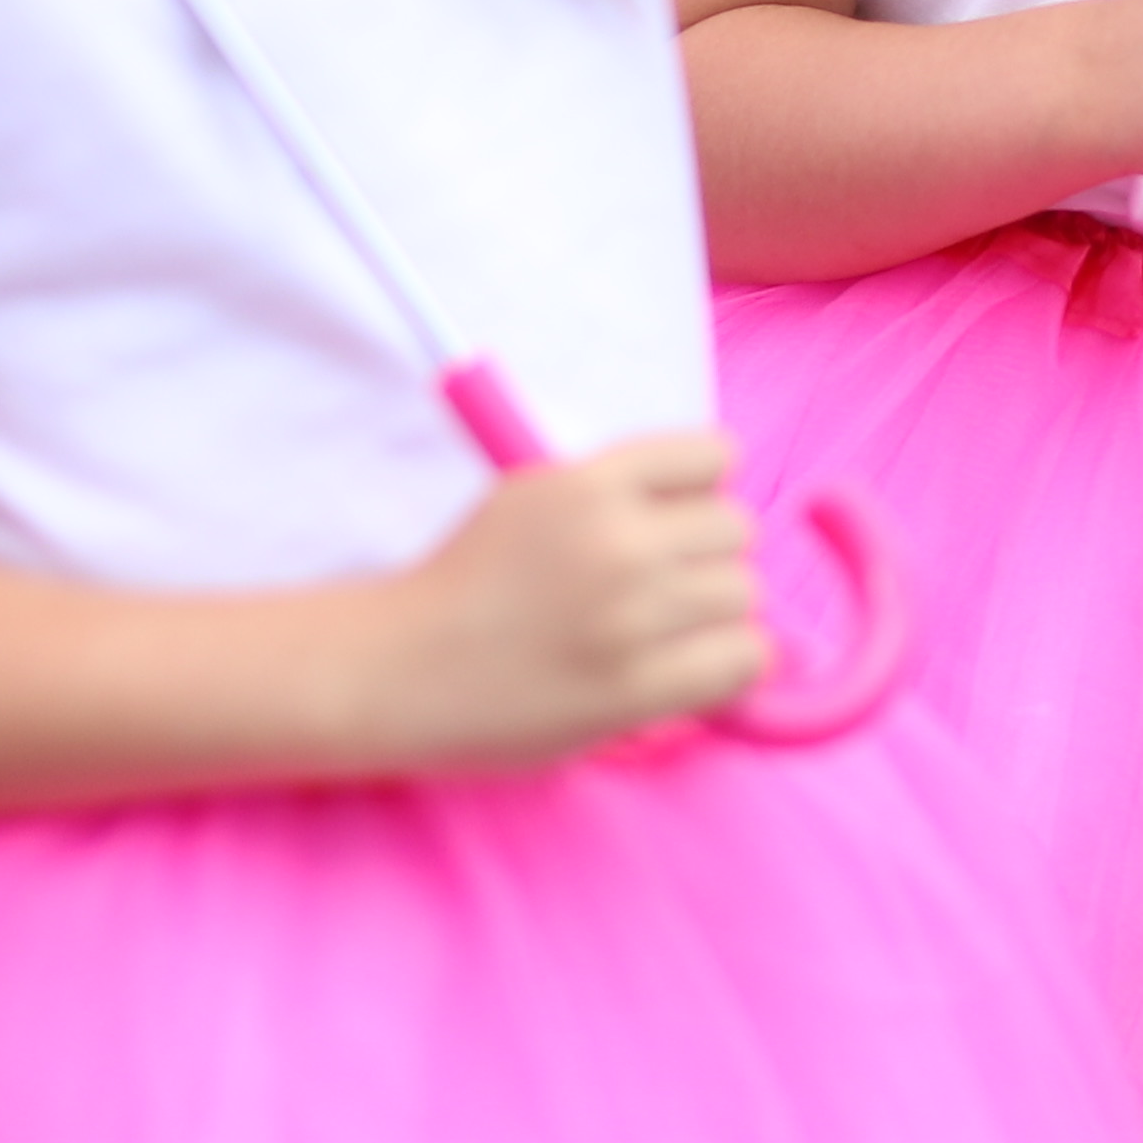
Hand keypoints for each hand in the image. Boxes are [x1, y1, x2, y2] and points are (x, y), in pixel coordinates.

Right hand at [359, 431, 766, 767]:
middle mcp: (617, 539)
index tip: (676, 522)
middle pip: (736, 530)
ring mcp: (631, 615)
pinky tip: (689, 673)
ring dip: (718, 617)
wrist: (397, 668)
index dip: (702, 492)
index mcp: (587, 482)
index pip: (713, 455)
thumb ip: (611, 494)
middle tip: (663, 591)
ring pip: (744, 596)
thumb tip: (708, 506)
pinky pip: (744, 661)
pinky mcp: (636, 686)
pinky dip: (729, 667)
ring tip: (668, 637)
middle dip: (709, 558)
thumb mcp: (530, 500)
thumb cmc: (463, 585)